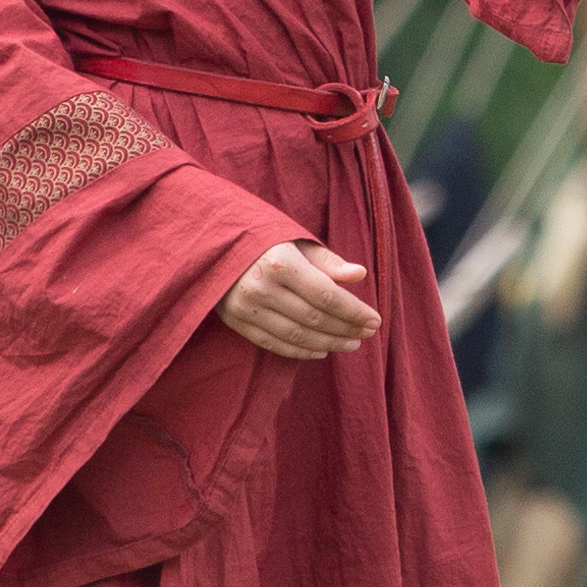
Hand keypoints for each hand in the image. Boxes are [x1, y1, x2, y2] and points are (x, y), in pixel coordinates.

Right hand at [217, 240, 379, 359]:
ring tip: (352, 343)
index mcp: (279, 262)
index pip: (326, 296)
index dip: (354, 311)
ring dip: (328, 343)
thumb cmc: (260, 236)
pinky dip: (301, 350)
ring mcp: (246, 308)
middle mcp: (261, 287)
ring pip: (296, 335)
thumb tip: (360, 275)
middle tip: (369, 333)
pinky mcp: (235, 321)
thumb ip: (327, 261)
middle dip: (346, 328)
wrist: (211, 242)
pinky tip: (322, 350)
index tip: (375, 319)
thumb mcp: (294, 239)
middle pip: (314, 318)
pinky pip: (274, 344)